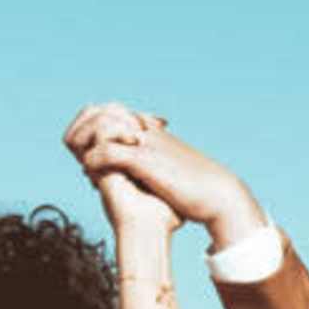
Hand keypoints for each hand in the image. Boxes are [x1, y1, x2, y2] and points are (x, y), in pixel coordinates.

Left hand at [63, 103, 264, 250]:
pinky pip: (107, 152)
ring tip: (88, 171)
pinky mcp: (145, 160)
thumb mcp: (178, 169)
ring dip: (89, 148)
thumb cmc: (202, 188)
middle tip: (88, 163)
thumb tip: (154, 175)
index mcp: (155, 131)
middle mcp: (148, 131)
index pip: (118, 116)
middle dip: (90, 136)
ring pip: (102, 128)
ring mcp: (146, 143)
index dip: (103, 135)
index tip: (98, 160)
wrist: (220, 195)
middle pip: (104, 113)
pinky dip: (94, 163)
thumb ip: (162, 165)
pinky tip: (93, 179)